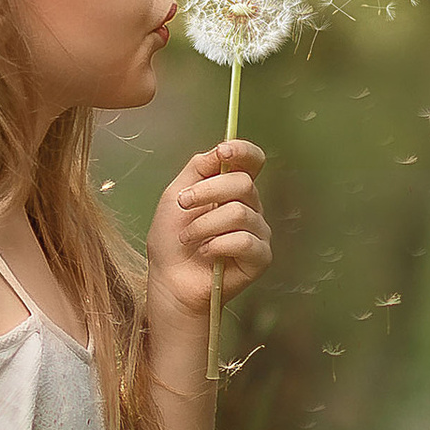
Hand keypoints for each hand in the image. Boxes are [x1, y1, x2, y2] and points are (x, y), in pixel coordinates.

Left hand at [148, 137, 270, 327]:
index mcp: (232, 190)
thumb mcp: (175, 196)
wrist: (169, 280)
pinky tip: (206, 253)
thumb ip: (198, 169)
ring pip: (239, 213)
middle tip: (183, 204)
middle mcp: (250, 208)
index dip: (243, 151)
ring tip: (188, 237)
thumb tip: (220, 149)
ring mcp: (258, 232)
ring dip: (204, 224)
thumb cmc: (171, 241)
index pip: (252, 161)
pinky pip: (245, 240)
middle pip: (243, 183)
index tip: (223, 151)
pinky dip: (217, 245)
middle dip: (207, 191)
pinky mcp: (260, 257)